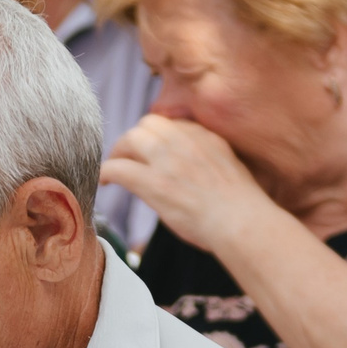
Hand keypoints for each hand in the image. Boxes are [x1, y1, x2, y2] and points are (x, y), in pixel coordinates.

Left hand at [100, 115, 277, 254]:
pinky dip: (106, 171)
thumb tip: (192, 171)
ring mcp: (169, 161)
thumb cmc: (242, 209)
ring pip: (130, 139)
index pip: (171, 124)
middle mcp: (186, 141)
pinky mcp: (155, 183)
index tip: (151, 152)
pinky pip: (118, 168)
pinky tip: (103, 181)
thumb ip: (209, 161)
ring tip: (114, 168)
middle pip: (148, 124)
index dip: (156, 137)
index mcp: (206, 137)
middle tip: (128, 158)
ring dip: (118, 152)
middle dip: (135, 139)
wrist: (242, 223)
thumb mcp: (230, 169)